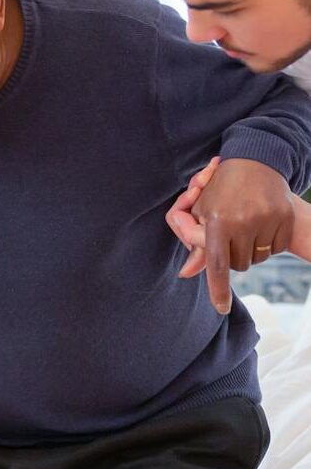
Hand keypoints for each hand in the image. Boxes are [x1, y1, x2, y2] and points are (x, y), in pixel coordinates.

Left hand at [166, 158, 292, 313]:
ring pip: (257, 258)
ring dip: (251, 250)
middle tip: (232, 232)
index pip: (217, 263)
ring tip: (247, 224)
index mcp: (217, 221)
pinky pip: (276, 248)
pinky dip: (269, 243)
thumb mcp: (204, 211)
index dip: (218, 288)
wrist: (255, 160)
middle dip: (232, 255)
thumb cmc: (222, 188)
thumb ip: (196, 244)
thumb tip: (185, 273)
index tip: (220, 309)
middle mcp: (242, 222)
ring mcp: (266, 220)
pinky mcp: (284, 218)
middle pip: (238, 263)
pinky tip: (263, 222)